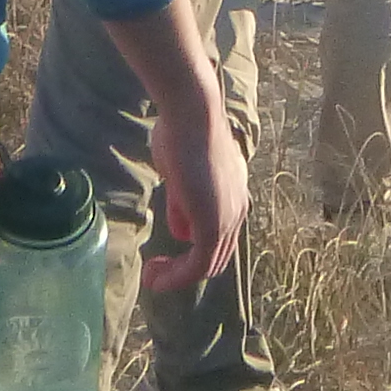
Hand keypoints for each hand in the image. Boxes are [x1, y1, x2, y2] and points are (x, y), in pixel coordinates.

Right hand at [143, 91, 249, 292]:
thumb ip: (182, 204)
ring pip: (207, 265)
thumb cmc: (181, 133)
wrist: (192, 114)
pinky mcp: (214, 225)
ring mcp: (229, 218)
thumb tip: (180, 232)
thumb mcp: (180, 174)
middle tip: (154, 271)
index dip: (191, 252)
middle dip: (183, 270)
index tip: (163, 256)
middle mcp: (238, 209)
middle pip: (216, 256)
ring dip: (178, 276)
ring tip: (152, 277)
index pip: (218, 237)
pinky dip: (177, 277)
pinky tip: (156, 276)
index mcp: (233, 195)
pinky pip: (198, 265)